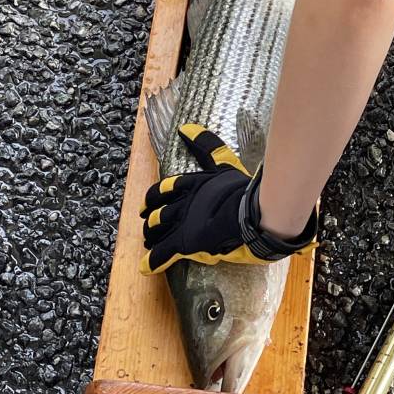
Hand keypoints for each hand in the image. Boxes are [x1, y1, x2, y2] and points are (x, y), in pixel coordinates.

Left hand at [140, 123, 316, 274]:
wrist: (249, 213)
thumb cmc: (243, 190)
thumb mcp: (225, 163)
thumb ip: (208, 146)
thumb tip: (186, 127)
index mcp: (194, 184)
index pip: (168, 188)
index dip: (156, 195)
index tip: (147, 202)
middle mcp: (183, 201)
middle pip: (159, 208)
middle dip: (150, 216)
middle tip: (144, 220)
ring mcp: (181, 222)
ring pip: (157, 228)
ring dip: (150, 235)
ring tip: (147, 242)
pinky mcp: (183, 242)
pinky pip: (163, 253)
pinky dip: (153, 261)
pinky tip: (145, 267)